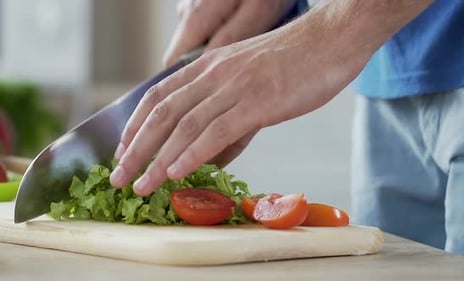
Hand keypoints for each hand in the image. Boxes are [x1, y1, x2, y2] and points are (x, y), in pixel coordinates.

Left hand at [110, 1, 433, 195]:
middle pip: (162, 113)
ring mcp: (235, 86)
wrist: (332, 39)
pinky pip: (217, 131)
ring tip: (139, 184)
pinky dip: (191, 154)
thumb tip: (213, 151)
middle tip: (118, 176)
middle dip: (135, 148)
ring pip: (184, 125)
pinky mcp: (258, 102)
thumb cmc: (296, 60)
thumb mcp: (251, 78)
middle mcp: (214, 74)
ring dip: (157, 159)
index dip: (136, 124)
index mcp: (210, 65)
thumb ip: (229, 113)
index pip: (159, 95)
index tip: (123, 150)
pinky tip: (176, 172)